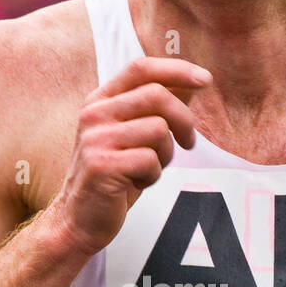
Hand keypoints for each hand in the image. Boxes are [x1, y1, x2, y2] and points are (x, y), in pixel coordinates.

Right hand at [50, 56, 210, 256]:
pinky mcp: (102, 166)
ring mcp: (96, 139)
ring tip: (151, 168)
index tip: (205, 80)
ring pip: (158, 129)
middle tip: (189, 143)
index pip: (141, 68)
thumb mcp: (134, 135)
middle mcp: (95, 114)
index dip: (177, 69)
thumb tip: (193, 82)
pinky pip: (150, 160)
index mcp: (101, 100)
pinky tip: (137, 182)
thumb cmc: (113, 175)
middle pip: (157, 95)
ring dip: (167, 154)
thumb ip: (158, 107)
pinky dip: (154, 175)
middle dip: (184, 119)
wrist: (79, 218)